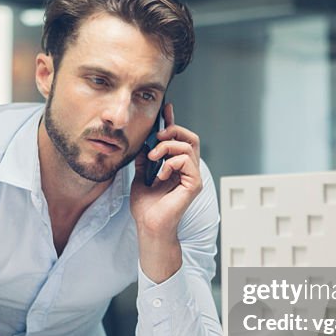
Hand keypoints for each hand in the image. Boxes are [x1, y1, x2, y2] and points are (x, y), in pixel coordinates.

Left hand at [130, 103, 202, 237]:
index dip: (173, 122)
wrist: (148, 226)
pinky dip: (171, 163)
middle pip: (191, 138)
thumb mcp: (141, 177)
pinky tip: (161, 174)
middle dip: (173, 130)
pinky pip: (187, 161)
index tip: (166, 109)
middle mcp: (188, 170)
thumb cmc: (146, 208)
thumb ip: (145, 161)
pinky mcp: (194, 184)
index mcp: (177, 167)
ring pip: (188, 146)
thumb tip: (143, 144)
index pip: (179, 139)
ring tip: (153, 158)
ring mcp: (193, 177)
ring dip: (167, 147)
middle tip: (157, 136)